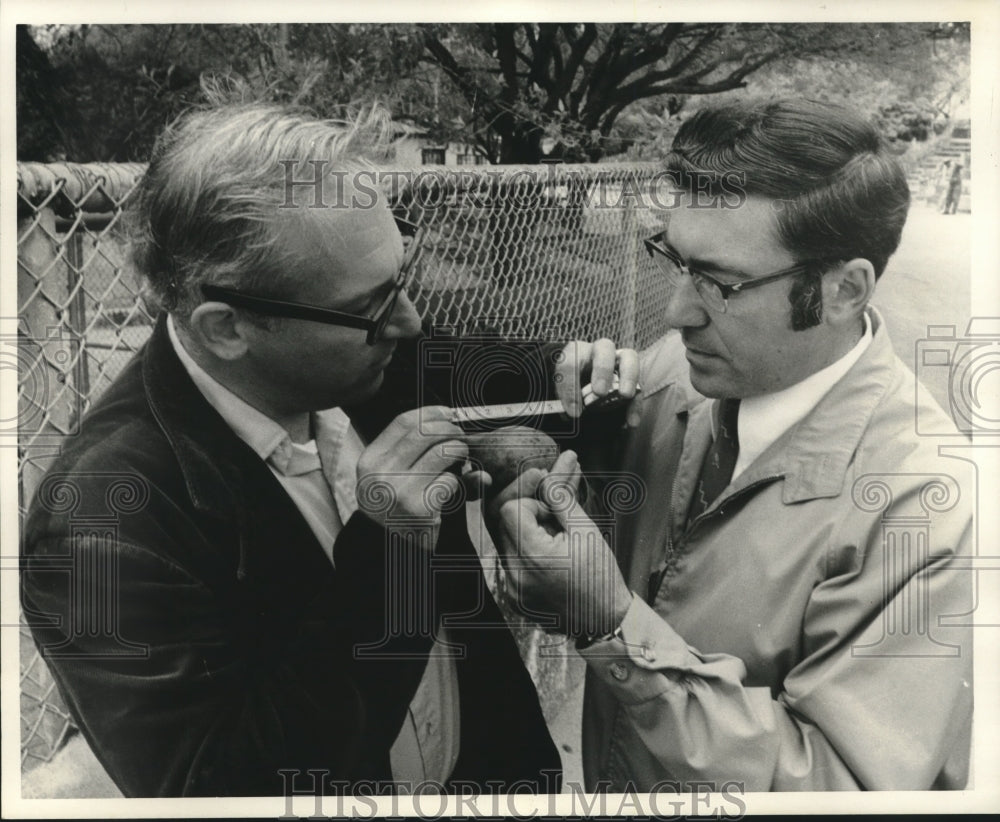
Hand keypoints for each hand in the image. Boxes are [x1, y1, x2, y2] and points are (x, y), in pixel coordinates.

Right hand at [356, 406, 486, 528]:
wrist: (390, 552)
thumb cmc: (397, 509)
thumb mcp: (393, 478)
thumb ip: (416, 452)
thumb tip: (453, 423)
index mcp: (370, 461)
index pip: (403, 422)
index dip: (430, 413)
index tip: (447, 413)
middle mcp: (380, 474)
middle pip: (425, 432)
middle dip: (450, 430)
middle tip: (460, 439)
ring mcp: (399, 492)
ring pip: (442, 452)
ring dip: (459, 452)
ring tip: (460, 461)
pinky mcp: (420, 509)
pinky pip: (451, 481)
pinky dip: (459, 483)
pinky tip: (453, 491)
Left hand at [494, 451, 631, 636]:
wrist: (606, 621)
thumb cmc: (601, 576)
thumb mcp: (586, 530)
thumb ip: (561, 499)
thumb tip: (550, 470)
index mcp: (532, 557)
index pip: (509, 509)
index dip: (530, 500)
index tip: (553, 507)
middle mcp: (514, 574)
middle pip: (501, 523)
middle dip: (525, 507)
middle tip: (550, 502)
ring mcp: (511, 587)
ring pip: (504, 541)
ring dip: (526, 526)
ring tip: (555, 525)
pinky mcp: (513, 595)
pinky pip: (510, 561)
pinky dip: (526, 546)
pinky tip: (550, 542)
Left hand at [554, 338, 639, 425]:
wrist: (581, 392)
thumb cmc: (569, 389)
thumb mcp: (561, 393)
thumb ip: (565, 399)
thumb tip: (574, 413)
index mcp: (576, 352)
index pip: (571, 362)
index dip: (570, 385)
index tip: (572, 411)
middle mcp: (598, 353)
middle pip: (605, 348)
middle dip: (602, 369)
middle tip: (599, 392)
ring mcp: (618, 363)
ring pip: (629, 359)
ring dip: (628, 377)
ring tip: (625, 396)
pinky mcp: (631, 381)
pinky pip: (638, 389)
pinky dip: (636, 405)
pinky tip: (631, 422)